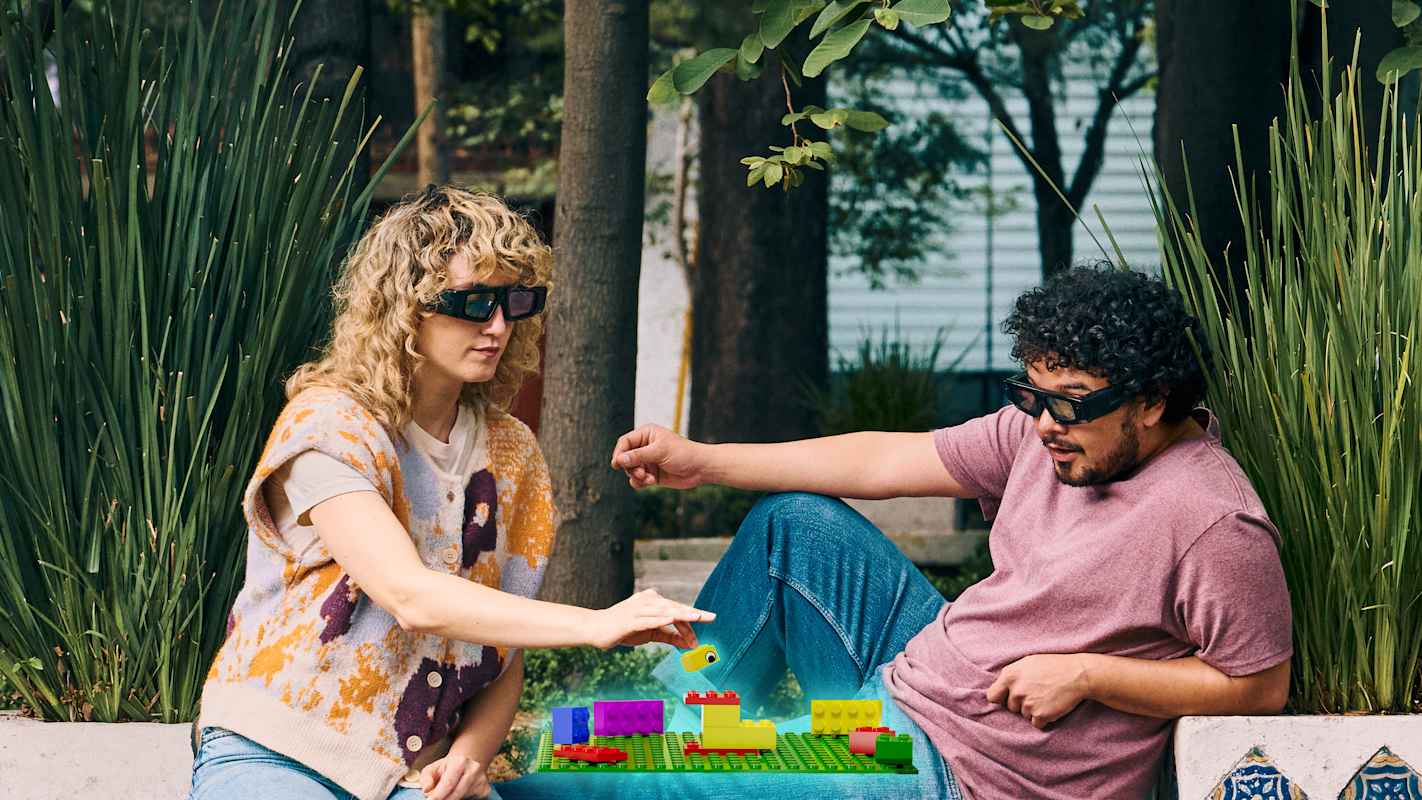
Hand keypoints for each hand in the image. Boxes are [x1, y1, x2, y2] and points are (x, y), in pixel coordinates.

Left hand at [419, 753, 488, 799]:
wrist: (466, 761)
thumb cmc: (446, 767)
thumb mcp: (432, 768)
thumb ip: (426, 778)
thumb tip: (426, 789)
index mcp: (460, 761)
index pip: (448, 783)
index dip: (438, 795)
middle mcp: (474, 769)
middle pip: (456, 794)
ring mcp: (482, 780)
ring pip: (463, 798)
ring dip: (453, 798)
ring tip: (448, 792)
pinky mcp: (485, 789)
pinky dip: (463, 799)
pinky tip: (459, 792)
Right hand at [587, 589, 714, 649]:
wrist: (596, 628)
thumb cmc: (624, 629)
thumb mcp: (650, 633)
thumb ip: (669, 636)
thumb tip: (689, 644)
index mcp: (653, 601)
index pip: (677, 610)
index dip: (691, 621)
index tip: (706, 626)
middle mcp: (647, 601)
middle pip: (675, 608)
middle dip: (694, 614)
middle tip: (712, 617)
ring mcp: (638, 609)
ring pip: (665, 611)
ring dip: (682, 615)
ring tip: (698, 617)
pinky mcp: (630, 619)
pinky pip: (648, 619)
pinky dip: (661, 618)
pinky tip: (672, 618)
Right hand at [611, 424, 707, 489]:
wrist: (700, 468)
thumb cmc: (683, 454)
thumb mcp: (659, 452)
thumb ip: (638, 455)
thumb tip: (618, 460)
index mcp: (646, 434)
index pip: (624, 442)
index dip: (619, 453)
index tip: (616, 464)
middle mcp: (645, 447)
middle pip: (625, 458)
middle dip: (630, 467)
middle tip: (641, 473)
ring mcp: (648, 461)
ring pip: (630, 470)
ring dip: (636, 476)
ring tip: (648, 478)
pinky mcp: (651, 474)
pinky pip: (637, 480)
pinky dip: (640, 483)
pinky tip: (650, 482)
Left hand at [985, 653, 1091, 729]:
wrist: (1077, 674)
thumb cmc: (1053, 666)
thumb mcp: (1028, 663)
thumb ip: (1011, 675)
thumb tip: (1000, 689)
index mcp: (1009, 675)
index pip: (992, 696)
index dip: (1001, 699)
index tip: (1007, 699)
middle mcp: (1016, 690)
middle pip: (1010, 707)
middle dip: (1021, 704)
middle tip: (1037, 694)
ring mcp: (1027, 704)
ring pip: (1024, 715)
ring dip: (1033, 711)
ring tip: (1047, 697)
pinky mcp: (1040, 715)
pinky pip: (1036, 723)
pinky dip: (1044, 719)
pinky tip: (1052, 706)